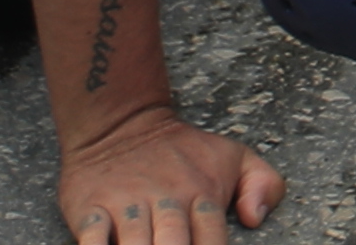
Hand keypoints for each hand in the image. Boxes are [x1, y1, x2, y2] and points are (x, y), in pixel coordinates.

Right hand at [54, 103, 280, 241]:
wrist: (121, 123)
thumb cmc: (183, 152)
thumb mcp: (234, 156)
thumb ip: (264, 183)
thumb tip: (256, 219)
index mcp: (202, 193)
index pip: (212, 239)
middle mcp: (166, 200)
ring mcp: (127, 204)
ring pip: (135, 244)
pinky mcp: (91, 207)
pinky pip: (92, 237)